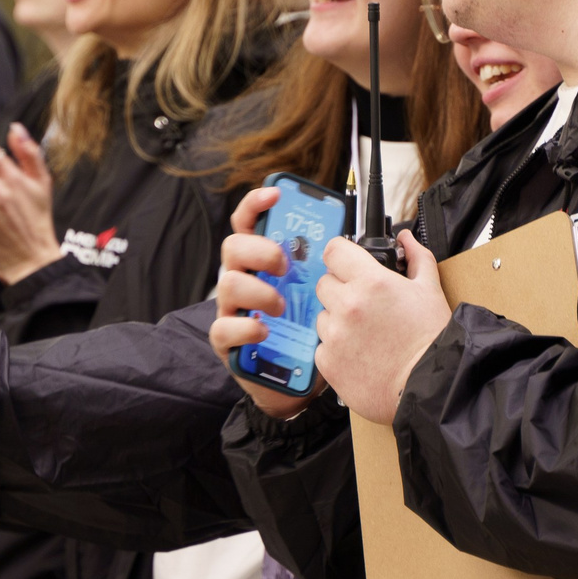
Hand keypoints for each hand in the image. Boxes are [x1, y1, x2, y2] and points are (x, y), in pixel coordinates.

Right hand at [210, 187, 317, 420]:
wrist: (298, 383)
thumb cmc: (310, 331)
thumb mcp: (323, 293)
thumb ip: (330, 268)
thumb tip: (353, 245)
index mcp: (263, 261)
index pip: (250, 222)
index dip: (258, 203)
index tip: (276, 195)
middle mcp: (243, 279)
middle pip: (233, 247)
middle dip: (260, 250)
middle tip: (285, 265)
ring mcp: (232, 309)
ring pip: (228, 284)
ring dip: (258, 291)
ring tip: (282, 306)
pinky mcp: (227, 341)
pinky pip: (224, 327)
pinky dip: (246, 327)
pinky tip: (265, 331)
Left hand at [314, 232, 452, 425]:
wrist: (430, 386)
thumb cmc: (432, 340)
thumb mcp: (430, 290)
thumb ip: (416, 257)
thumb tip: (405, 239)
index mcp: (371, 282)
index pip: (333, 250)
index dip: (341, 256)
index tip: (346, 263)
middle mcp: (347, 305)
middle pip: (324, 283)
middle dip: (341, 289)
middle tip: (363, 305)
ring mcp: (335, 335)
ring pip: (322, 315)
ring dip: (337, 320)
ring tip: (365, 334)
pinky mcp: (328, 362)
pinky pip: (322, 346)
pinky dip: (335, 349)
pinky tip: (360, 354)